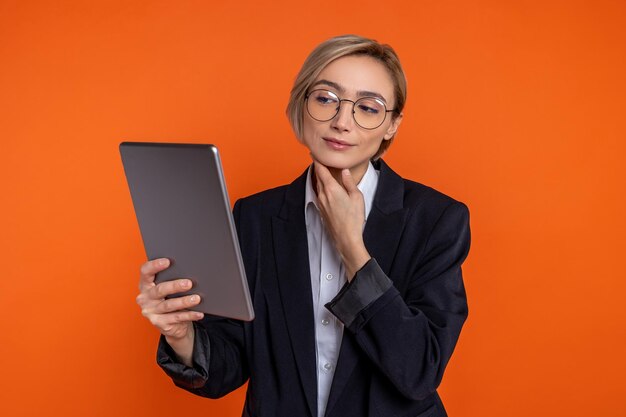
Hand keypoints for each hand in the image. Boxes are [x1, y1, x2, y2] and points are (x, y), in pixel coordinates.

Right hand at [136, 258, 203, 364]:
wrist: (172, 324)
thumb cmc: (171, 299)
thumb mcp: (169, 289)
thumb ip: (173, 279)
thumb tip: (191, 270)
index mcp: (146, 285)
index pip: (145, 272)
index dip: (154, 265)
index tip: (167, 261)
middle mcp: (145, 298)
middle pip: (159, 290)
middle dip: (175, 286)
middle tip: (189, 283)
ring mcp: (151, 311)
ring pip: (169, 305)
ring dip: (184, 302)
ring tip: (197, 299)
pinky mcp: (159, 323)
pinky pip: (176, 318)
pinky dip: (189, 315)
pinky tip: (199, 313)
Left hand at [313, 162, 370, 279]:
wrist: (346, 238)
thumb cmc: (353, 218)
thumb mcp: (356, 197)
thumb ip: (349, 182)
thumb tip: (345, 171)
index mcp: (331, 189)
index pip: (321, 170)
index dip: (317, 161)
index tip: (314, 154)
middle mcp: (323, 195)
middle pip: (318, 177)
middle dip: (318, 168)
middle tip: (319, 160)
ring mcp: (321, 203)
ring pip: (318, 186)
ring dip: (320, 179)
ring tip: (324, 173)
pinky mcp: (321, 210)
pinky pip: (319, 195)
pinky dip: (321, 188)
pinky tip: (327, 189)